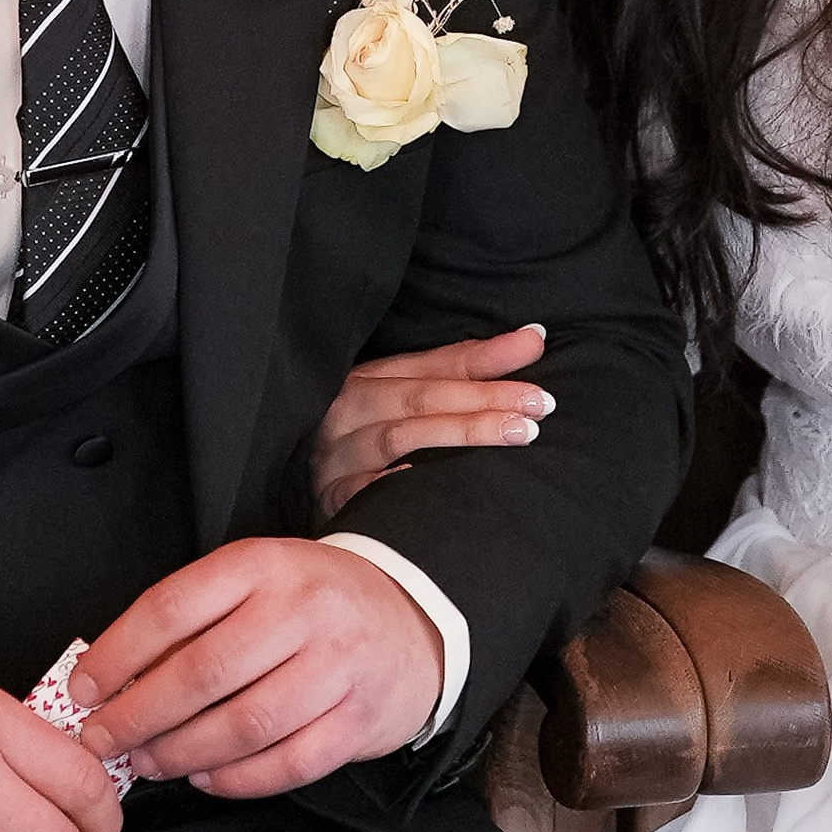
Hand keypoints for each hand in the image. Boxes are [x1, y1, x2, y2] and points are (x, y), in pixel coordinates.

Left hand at [70, 539, 442, 795]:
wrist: (410, 620)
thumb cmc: (311, 603)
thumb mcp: (254, 581)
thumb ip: (190, 622)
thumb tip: (112, 680)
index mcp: (263, 566)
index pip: (171, 608)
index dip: (117, 655)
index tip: (83, 690)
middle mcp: (305, 611)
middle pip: (203, 672)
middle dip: (139, 715)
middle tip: (103, 740)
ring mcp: (339, 668)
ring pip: (245, 724)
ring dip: (182, 752)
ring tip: (147, 762)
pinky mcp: (360, 720)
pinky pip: (289, 763)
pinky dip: (238, 779)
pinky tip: (205, 778)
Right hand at [309, 323, 552, 522]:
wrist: (291, 480)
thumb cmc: (365, 436)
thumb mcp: (404, 395)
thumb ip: (464, 368)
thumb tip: (535, 336)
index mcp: (366, 378)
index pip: (434, 365)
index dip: (486, 358)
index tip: (537, 347)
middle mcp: (347, 408)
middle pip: (421, 398)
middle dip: (485, 398)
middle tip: (540, 404)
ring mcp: (334, 453)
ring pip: (400, 437)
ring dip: (461, 432)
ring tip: (517, 434)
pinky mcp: (327, 495)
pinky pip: (361, 490)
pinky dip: (393, 484)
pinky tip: (428, 480)